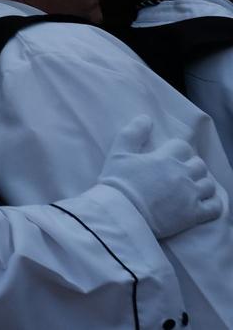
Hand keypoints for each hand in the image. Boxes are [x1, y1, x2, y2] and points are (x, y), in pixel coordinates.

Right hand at [97, 115, 225, 237]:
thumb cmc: (118, 182)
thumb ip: (133, 133)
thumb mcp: (118, 153)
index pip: (182, 146)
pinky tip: (204, 203)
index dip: (177, 150)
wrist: (121, 213)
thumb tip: (146, 118)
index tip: (170, 156)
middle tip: (180, 172)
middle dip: (191, 166)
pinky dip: (213, 204)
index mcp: (165, 159)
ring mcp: (190, 195)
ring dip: (202, 184)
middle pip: (199, 164)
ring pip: (209, 184)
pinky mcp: (194, 215)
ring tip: (192, 188)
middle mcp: (182, 175)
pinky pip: (215, 207)